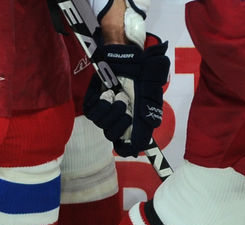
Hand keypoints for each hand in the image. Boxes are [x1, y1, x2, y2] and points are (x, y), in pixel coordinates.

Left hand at [83, 36, 169, 156]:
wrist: (126, 55)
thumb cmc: (141, 71)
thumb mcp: (152, 89)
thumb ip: (150, 111)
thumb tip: (147, 132)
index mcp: (135, 121)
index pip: (128, 145)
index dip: (127, 148)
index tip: (129, 147)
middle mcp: (119, 119)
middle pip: (112, 136)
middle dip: (120, 122)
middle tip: (127, 103)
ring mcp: (105, 112)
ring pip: (102, 125)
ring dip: (112, 110)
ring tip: (119, 95)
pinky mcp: (93, 103)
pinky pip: (92, 113)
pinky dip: (101, 104)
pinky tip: (108, 93)